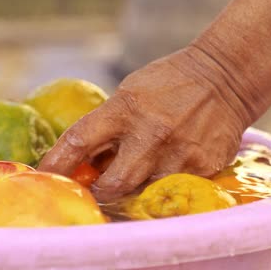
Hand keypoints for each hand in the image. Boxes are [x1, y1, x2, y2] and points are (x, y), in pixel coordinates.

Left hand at [38, 47, 251, 201]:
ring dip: (134, 188)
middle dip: (99, 192)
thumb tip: (84, 164)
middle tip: (95, 189)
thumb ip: (108, 128)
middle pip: (112, 184)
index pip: (79, 140)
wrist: (225, 77)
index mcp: (125, 108)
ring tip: (141, 169)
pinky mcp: (204, 168)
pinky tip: (170, 163)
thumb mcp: (129, 94)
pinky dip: (164, 184)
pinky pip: (173, 189)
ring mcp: (179, 154)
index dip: (57, 162)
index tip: (44, 174)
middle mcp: (150, 133)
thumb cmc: (167, 85)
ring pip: (143, 192)